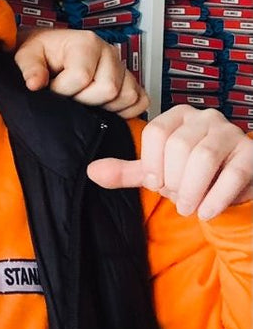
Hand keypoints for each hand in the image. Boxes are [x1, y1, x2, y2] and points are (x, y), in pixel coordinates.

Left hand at [13, 27, 147, 117]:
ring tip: (84, 99)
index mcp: (85, 42)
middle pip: (108, 89)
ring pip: (126, 97)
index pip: (82, 77)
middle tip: (69, 96)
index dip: (63, 90)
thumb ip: (30, 68)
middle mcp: (108, 52)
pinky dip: (125, 110)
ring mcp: (122, 67)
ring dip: (103, 106)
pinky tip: (104, 107)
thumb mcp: (26, 55)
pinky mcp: (129, 81)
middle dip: (83, 99)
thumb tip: (35, 84)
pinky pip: (140, 101)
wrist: (49, 51)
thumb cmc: (40, 52)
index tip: (52, 88)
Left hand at [88, 105, 252, 219]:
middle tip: (175, 196)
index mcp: (178, 116)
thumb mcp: (156, 171)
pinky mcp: (251, 154)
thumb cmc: (191, 172)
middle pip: (179, 145)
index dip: (151, 163)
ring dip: (191, 189)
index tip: (154, 183)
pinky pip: (233, 174)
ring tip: (188, 206)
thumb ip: (127, 171)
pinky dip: (215, 198)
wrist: (232, 182)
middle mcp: (206, 118)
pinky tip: (205, 212)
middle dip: (173, 179)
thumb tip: (92, 171)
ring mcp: (231, 134)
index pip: (157, 132)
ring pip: (204, 157)